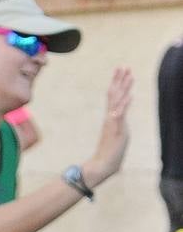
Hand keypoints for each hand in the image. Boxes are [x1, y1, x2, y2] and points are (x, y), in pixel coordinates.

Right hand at [84, 67, 132, 187]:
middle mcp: (111, 117)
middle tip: (123, 66)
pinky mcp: (116, 130)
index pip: (114, 97)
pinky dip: (125, 105)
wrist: (103, 165)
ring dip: (123, 88)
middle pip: (114, 95)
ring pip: (117, 101)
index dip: (117, 83)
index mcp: (111, 117)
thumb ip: (117, 124)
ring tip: (128, 75)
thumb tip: (117, 117)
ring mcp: (113, 123)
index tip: (121, 71)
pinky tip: (129, 96)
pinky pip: (120, 115)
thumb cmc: (110, 153)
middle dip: (119, 80)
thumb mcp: (116, 134)